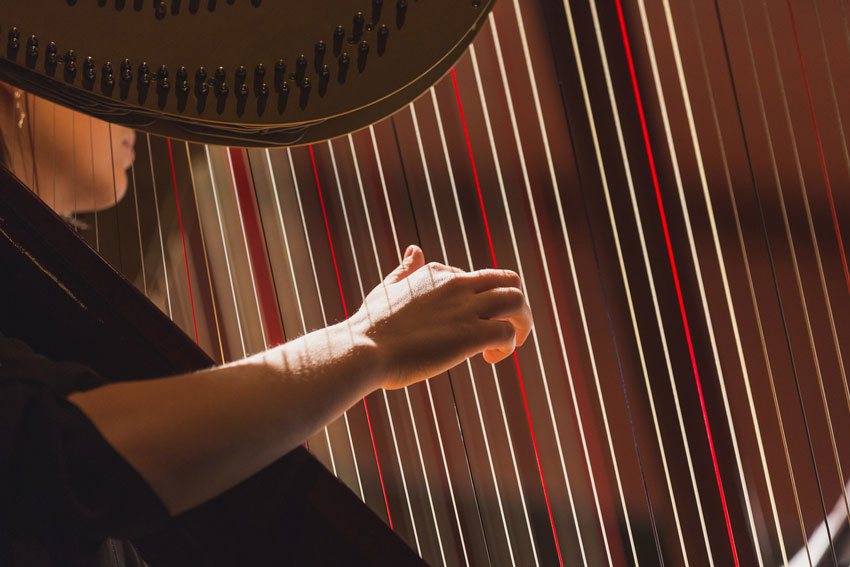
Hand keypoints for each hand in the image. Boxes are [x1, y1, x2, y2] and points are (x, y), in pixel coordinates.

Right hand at [350, 245, 532, 389]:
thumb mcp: (388, 289)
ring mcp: (464, 309)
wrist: (364, 350)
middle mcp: (456, 285)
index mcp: (437, 273)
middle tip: (507, 330)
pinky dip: (507, 346)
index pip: (479, 277)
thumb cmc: (371, 327)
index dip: (480, 301)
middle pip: (509, 280)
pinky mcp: (469, 335)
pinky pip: (508, 333)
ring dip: (521, 323)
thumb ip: (405, 271)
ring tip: (508, 344)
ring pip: (517, 301)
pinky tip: (489, 358)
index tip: (469, 324)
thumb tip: (414, 249)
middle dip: (515, 306)